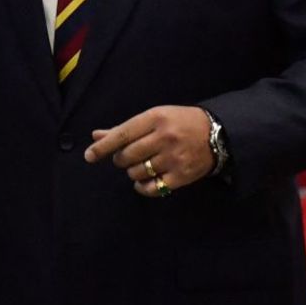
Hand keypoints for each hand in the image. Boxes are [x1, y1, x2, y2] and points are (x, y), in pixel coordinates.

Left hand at [84, 106, 213, 197]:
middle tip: (125, 157)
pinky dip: (142, 187)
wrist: (217, 134)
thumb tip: (95, 136)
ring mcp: (174, 158)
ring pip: (138, 172)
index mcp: (155, 118)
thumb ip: (124, 129)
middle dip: (120, 159)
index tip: (89, 156)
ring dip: (132, 172)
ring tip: (139, 166)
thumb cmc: (178, 122)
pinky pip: (152, 187)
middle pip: (128, 155)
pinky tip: (143, 182)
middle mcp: (164, 137)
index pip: (122, 134)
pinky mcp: (182, 175)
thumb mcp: (153, 117)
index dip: (103, 146)